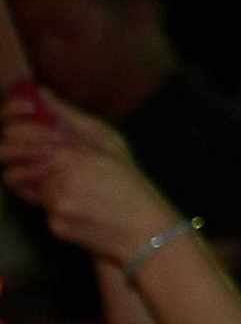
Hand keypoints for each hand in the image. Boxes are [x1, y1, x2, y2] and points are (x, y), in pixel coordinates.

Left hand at [0, 87, 172, 264]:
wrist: (145, 231)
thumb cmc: (130, 182)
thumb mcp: (110, 141)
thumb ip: (71, 117)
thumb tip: (41, 93)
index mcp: (74, 152)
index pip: (18, 135)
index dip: (14, 131)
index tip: (21, 131)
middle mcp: (61, 177)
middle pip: (10, 162)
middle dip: (15, 158)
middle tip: (37, 160)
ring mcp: (56, 203)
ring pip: (24, 185)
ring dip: (37, 182)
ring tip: (68, 184)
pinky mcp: (54, 225)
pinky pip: (40, 208)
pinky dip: (53, 204)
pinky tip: (78, 205)